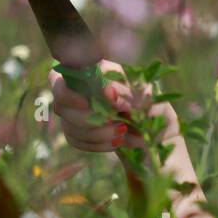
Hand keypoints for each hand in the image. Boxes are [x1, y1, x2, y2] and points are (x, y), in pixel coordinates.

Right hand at [48, 58, 179, 153]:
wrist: (156, 137)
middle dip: (88, 119)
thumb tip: (107, 92)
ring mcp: (76, 111)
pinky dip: (97, 144)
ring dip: (97, 134)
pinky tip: (116, 142)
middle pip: (61, 104)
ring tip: (123, 133)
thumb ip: (127, 90)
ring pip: (68, 125)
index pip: (61, 74)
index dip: (70, 92)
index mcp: (95, 72)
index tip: (90, 104)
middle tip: (118, 123)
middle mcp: (81, 90)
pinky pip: (74, 140)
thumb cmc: (154, 109)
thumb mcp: (147, 96)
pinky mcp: (78, 132)